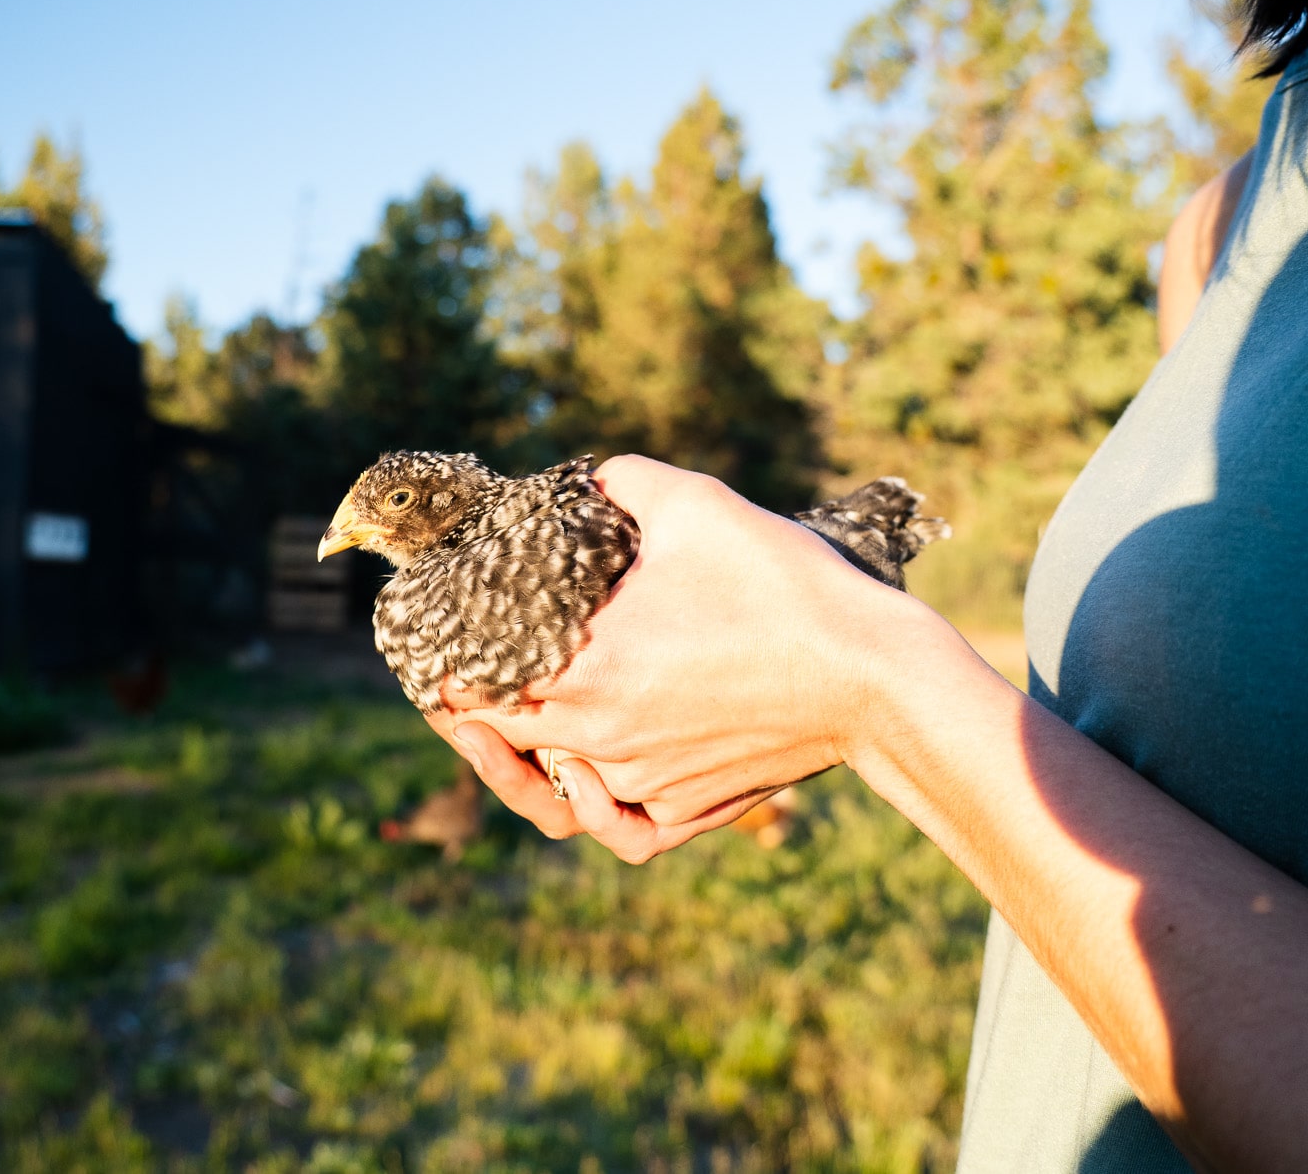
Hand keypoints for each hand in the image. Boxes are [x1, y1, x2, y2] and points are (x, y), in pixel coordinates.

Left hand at [433, 455, 971, 850]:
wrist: (872, 675)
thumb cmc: (783, 585)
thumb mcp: (696, 504)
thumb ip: (623, 483)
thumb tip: (588, 480)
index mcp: (587, 668)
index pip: (479, 689)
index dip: (446, 678)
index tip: (435, 662)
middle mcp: (604, 736)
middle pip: (507, 745)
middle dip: (473, 722)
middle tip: (456, 700)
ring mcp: (648, 782)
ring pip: (561, 793)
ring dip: (529, 767)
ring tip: (509, 742)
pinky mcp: (692, 811)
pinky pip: (624, 826)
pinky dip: (600, 808)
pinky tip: (590, 781)